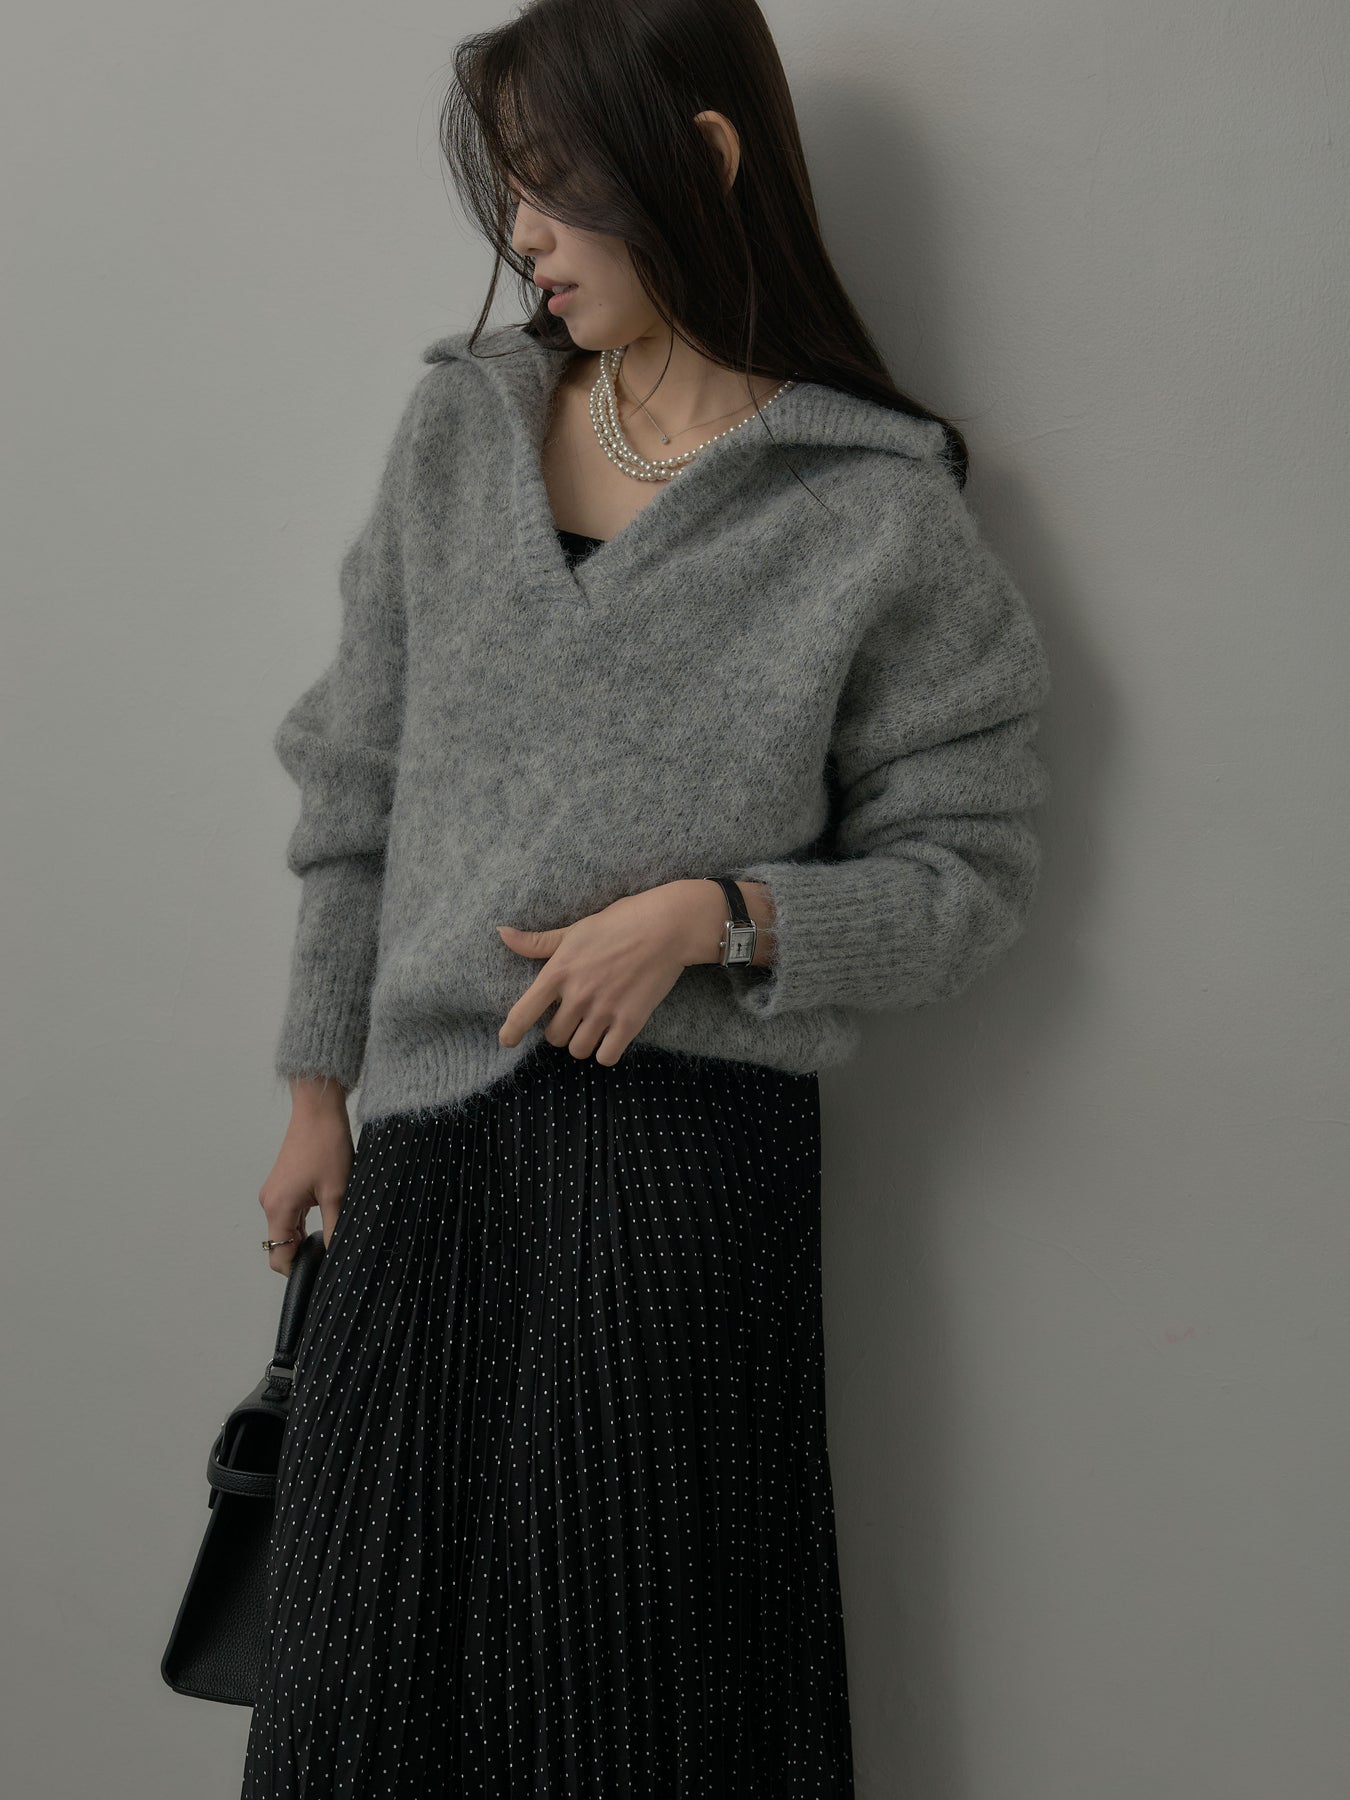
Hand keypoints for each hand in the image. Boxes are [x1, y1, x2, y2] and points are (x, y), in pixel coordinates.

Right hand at [257, 1080, 352, 1273]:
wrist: (319, 1111)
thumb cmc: (326, 1145)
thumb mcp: (338, 1193)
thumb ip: (335, 1228)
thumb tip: (338, 1256)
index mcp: (278, 1208)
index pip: (279, 1258)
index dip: (300, 1270)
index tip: (322, 1272)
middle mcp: (270, 1203)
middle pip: (282, 1245)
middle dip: (305, 1254)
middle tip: (334, 1252)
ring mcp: (274, 1194)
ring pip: (287, 1230)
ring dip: (306, 1236)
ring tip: (333, 1231)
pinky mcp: (282, 1186)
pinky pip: (289, 1215)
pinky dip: (303, 1222)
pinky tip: (326, 1217)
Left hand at [497, 881, 722, 1065]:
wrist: (666, 927)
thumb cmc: (619, 923)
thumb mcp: (575, 930)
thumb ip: (538, 942)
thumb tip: (501, 934)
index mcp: (559, 971)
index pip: (523, 1012)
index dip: (511, 1032)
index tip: (507, 1041)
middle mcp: (577, 995)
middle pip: (554, 1037)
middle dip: (561, 1031)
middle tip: (574, 1018)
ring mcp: (604, 1010)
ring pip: (578, 1050)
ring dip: (583, 1043)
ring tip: (592, 1029)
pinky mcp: (630, 1021)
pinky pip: (606, 1057)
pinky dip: (605, 1053)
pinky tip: (611, 1039)